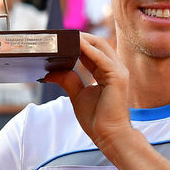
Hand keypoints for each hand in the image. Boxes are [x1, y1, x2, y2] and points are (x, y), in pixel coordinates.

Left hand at [44, 33, 133, 151]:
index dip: (78, 43)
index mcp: (107, 72)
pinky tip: (76, 45)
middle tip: (61, 34)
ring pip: (101, 46)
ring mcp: (119, 71)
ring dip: (83, 40)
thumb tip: (50, 72)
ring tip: (65, 35)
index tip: (61, 40)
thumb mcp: (77, 95)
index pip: (93, 51)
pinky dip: (88, 50)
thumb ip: (68, 80)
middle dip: (80, 37)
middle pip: (98, 44)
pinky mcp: (118, 77)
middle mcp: (115, 68)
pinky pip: (101, 58)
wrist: (108, 135)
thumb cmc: (96, 118)